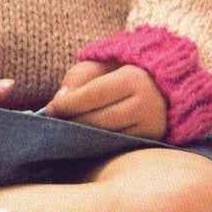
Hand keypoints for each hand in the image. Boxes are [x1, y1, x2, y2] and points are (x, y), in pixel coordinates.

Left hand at [44, 59, 167, 136]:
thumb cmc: (122, 71)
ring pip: (110, 137)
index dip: (70, 104)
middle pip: (102, 120)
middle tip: (52, 124)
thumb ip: (79, 77)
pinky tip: (84, 141)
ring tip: (64, 134)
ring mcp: (152, 126)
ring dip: (84, 137)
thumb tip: (59, 101)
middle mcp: (147, 104)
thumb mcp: (101, 65)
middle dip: (74, 123)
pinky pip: (119, 146)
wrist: (162, 85)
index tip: (48, 110)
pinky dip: (100, 144)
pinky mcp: (152, 141)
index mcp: (134, 79)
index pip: (95, 94)